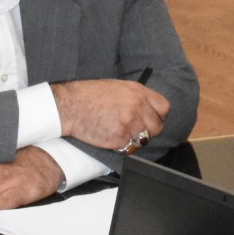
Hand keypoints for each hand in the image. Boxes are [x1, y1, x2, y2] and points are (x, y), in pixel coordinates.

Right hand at [52, 79, 170, 152]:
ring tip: (120, 133)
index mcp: (138, 92)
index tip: (152, 120)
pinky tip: (111, 137)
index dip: (158, 116)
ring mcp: (129, 123)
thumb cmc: (89, 95)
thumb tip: (148, 108)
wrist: (69, 105)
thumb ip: (136, 97)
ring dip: (134, 139)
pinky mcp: (119, 138)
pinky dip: (122, 146)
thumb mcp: (118, 87)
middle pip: (157, 127)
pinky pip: (129, 148)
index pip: (164, 108)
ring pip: (143, 139)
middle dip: (147, 131)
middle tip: (134, 130)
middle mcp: (137, 107)